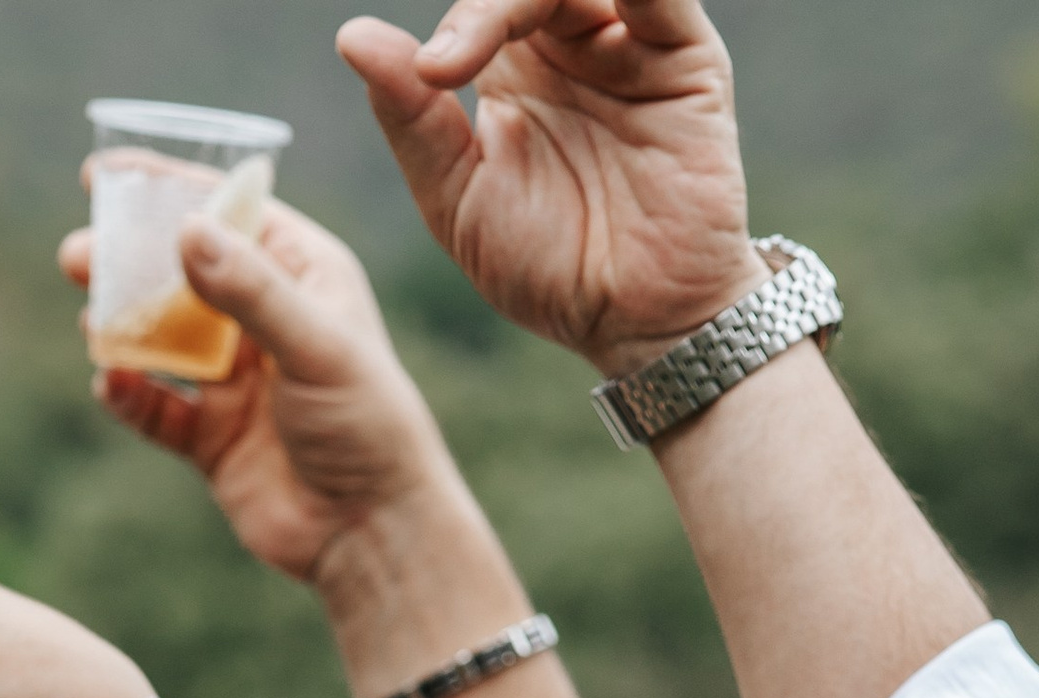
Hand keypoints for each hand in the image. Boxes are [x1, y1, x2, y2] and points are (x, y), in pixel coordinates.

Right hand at [66, 196, 460, 591]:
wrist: (371, 533)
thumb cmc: (367, 425)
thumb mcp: (314, 344)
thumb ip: (248, 289)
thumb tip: (185, 230)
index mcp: (302, 275)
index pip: (228, 215)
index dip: (169, 190)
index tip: (106, 174)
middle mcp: (265, 321)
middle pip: (182, 274)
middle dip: (128, 261)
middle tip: (77, 254)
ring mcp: (236, 381)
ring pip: (162, 339)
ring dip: (121, 326)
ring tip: (89, 319)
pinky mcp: (213, 439)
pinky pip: (156, 410)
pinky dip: (129, 396)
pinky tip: (111, 384)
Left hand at [337, 0, 760, 377]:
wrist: (634, 324)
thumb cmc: (550, 273)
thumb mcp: (459, 202)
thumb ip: (413, 121)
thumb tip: (353, 35)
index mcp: (514, 71)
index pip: (478, 1)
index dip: (456, 22)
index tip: (432, 77)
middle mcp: (572, 45)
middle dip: (485, 5)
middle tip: (451, 66)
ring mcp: (631, 44)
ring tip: (498, 34)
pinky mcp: (685, 56)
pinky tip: (578, 3)